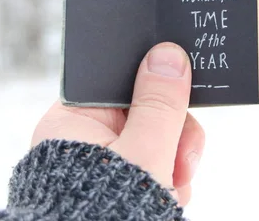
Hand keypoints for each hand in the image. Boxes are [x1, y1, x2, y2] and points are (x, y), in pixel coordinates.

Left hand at [31, 42, 204, 206]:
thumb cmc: (106, 215)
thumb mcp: (145, 154)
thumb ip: (160, 104)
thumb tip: (168, 54)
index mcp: (75, 119)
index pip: (120, 81)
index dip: (156, 87)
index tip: (183, 97)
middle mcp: (82, 136)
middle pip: (144, 111)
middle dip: (173, 138)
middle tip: (182, 164)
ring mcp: (98, 159)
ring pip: (153, 140)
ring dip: (173, 164)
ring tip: (172, 192)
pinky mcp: (111, 180)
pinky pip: (149, 164)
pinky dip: (165, 180)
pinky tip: (168, 199)